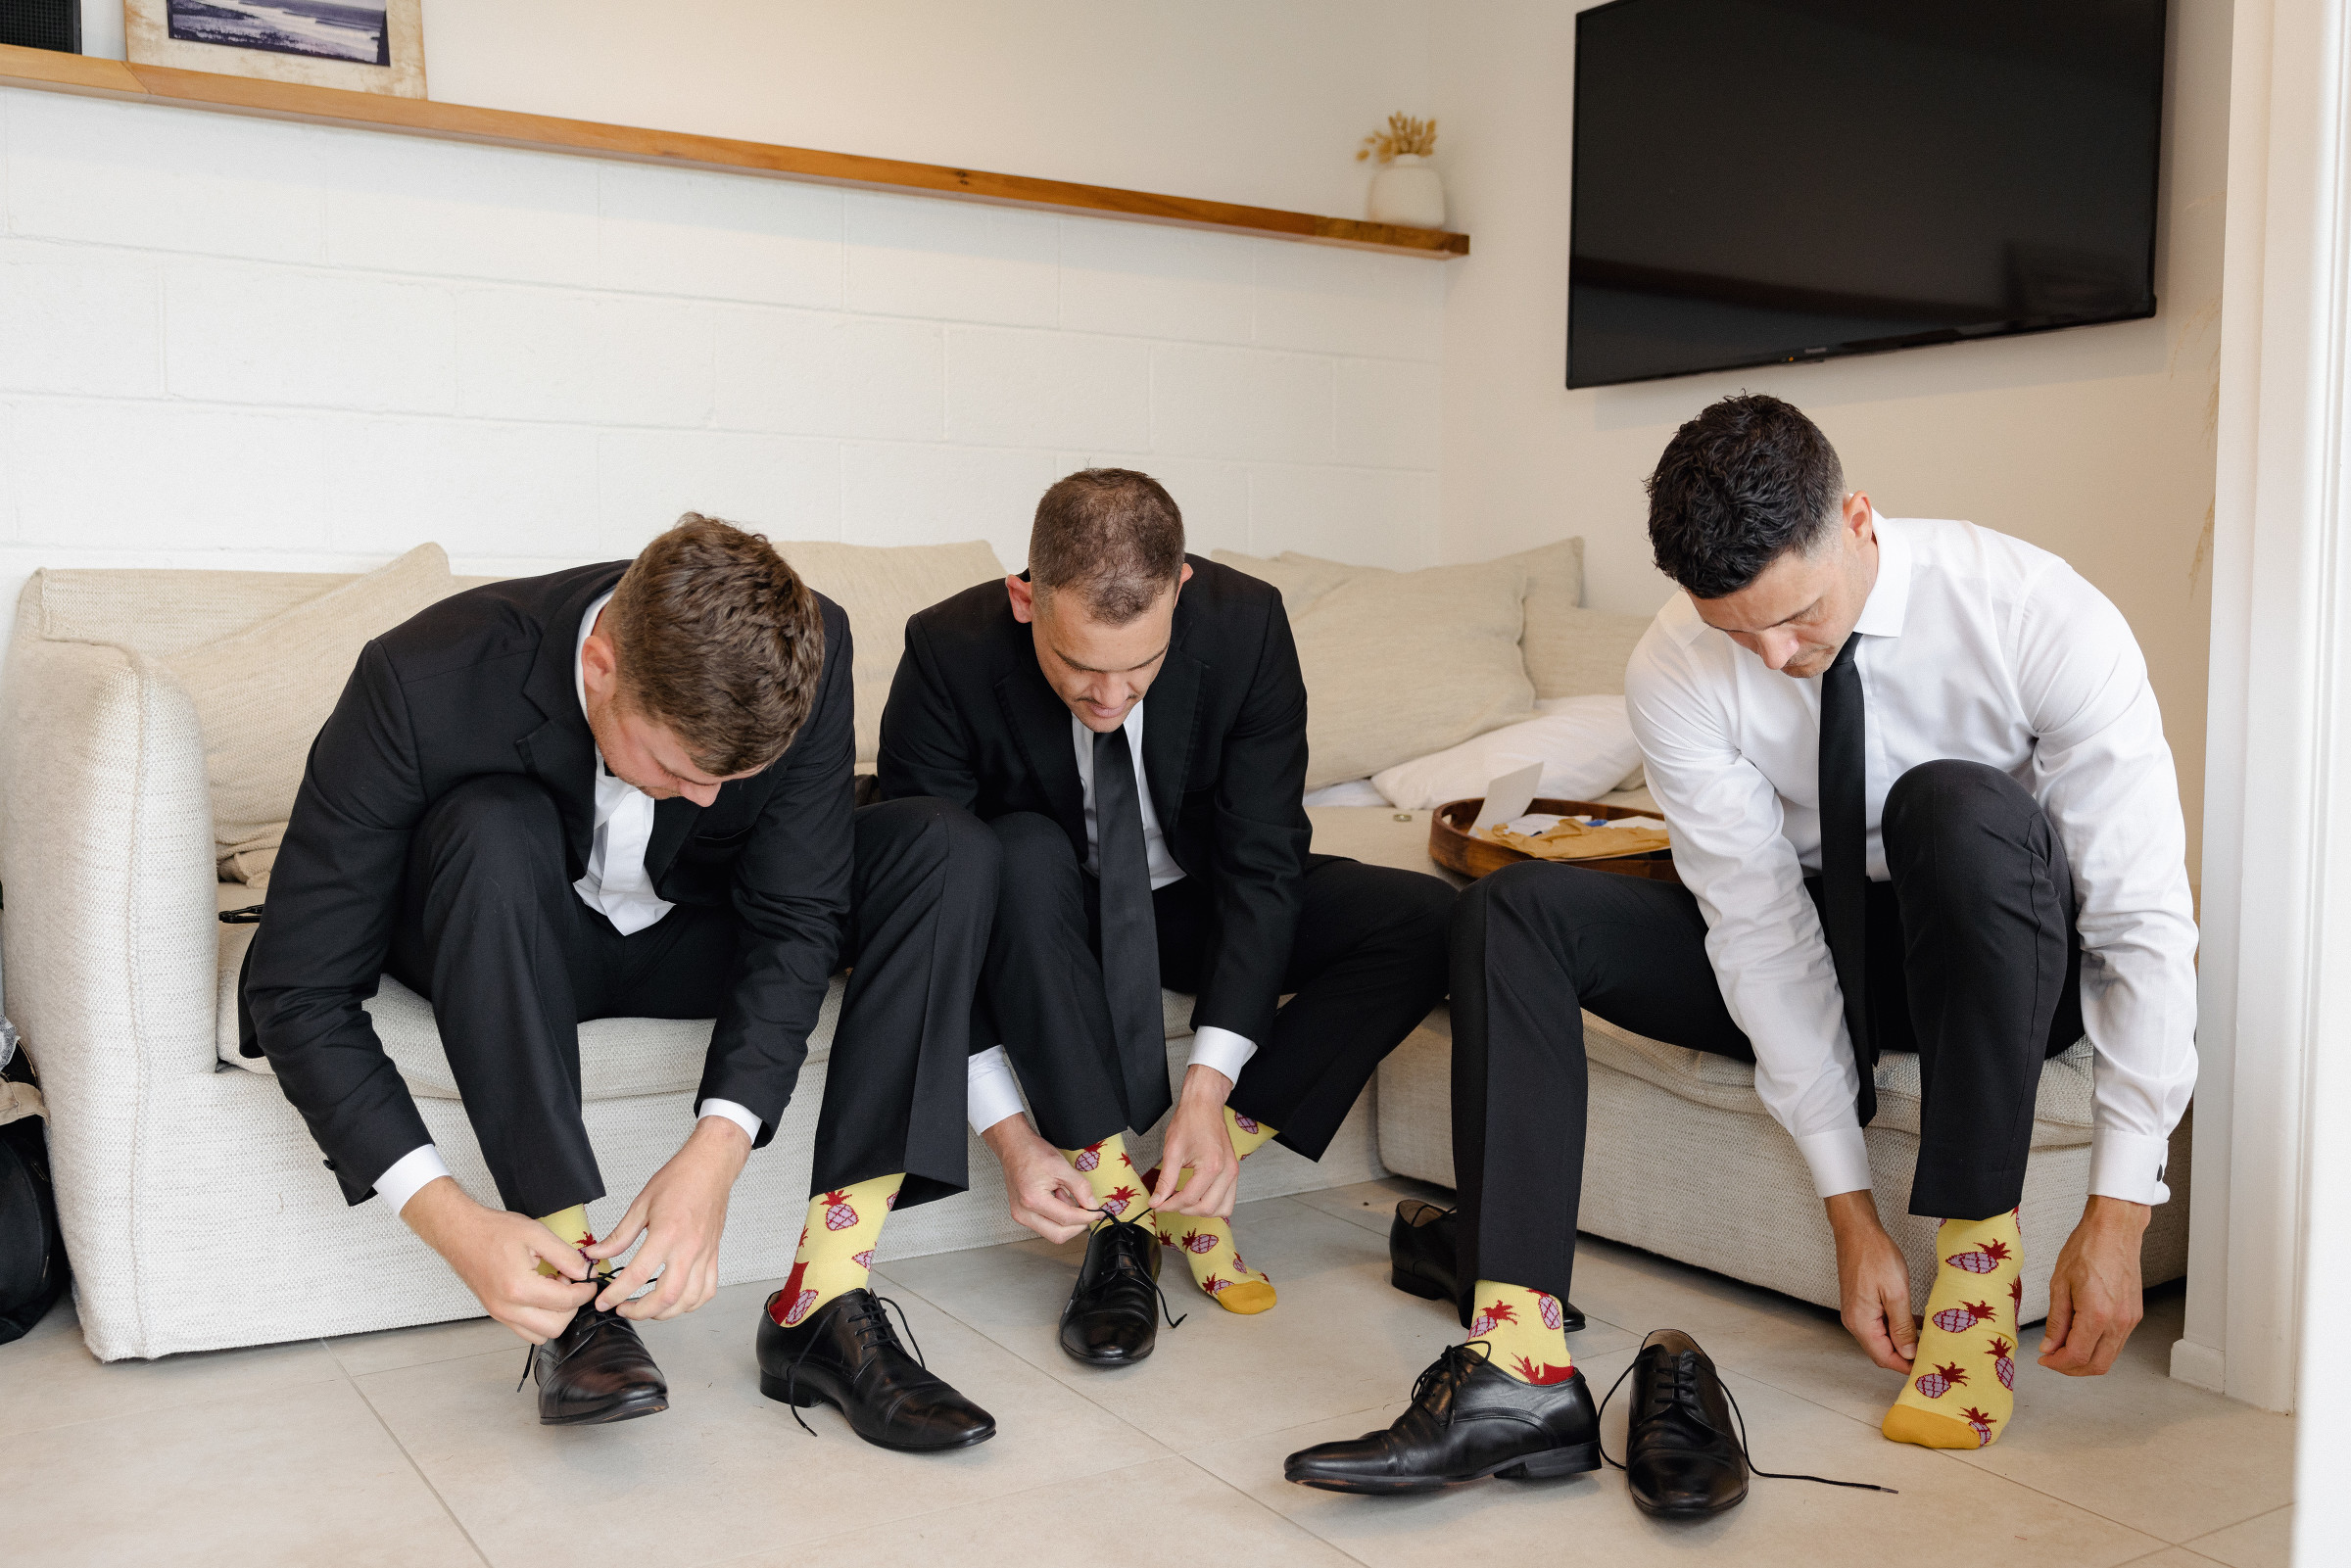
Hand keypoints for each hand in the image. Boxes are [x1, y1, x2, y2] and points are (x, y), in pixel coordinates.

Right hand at [401, 1176, 597, 1343]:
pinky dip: (540, 1318)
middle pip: (555, 1327)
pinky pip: (525, 1329)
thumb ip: (566, 1256)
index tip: (589, 1280)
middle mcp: (507, 1308)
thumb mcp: (537, 1234)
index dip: (585, 1291)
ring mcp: (500, 1314)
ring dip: (555, 1316)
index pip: (566, 1302)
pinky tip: (541, 1293)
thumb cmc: (492, 1231)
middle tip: (571, 1283)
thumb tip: (585, 1272)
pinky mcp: (496, 1313)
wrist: (461, 1234)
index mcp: (519, 1288)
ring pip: (540, 1334)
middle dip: (571, 1307)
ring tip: (554, 1288)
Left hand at [582, 1116, 750, 1320]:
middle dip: (640, 1312)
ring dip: (665, 1312)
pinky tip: (677, 1301)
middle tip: (623, 1309)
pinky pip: (707, 1290)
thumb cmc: (680, 1179)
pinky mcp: (713, 1255)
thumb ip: (619, 1236)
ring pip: (688, 1300)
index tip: (604, 1302)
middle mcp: (688, 1248)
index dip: (616, 1294)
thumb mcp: (641, 1204)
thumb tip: (597, 1253)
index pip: (637, 1275)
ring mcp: (704, 1254)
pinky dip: (691, 1303)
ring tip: (647, 1309)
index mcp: (666, 1234)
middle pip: (666, 1297)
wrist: (711, 1167)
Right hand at [980, 1115, 1101, 1242]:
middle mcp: (1023, 1213)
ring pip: (1052, 1232)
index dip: (1087, 1216)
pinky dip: (1057, 1216)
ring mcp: (1020, 1216)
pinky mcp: (1022, 1215)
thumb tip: (1092, 1205)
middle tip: (1086, 1208)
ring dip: (1066, 1220)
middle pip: (1059, 1235)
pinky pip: (1045, 1225)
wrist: (1013, 1147)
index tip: (1098, 1212)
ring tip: (1065, 1195)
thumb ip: (1081, 1188)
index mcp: (1033, 1200)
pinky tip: (1057, 1198)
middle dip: (1077, 1224)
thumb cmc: (1032, 1153)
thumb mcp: (1062, 1166)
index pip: (1067, 1219)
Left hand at [1149, 1064, 1238, 1217]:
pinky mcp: (1234, 1172)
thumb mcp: (1172, 1151)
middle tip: (1167, 1203)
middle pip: (1207, 1208)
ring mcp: (1233, 1172)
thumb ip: (1165, 1180)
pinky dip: (1213, 1203)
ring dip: (1201, 1210)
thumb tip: (1157, 1201)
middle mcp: (1227, 1172)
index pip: (1189, 1198)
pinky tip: (1197, 1196)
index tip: (1158, 1204)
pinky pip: (1228, 1199)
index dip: (1169, 1205)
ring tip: (1184, 1201)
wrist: (1204, 1105)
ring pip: (1222, 1209)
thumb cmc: (1190, 1121)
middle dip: (1184, 1210)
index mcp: (1212, 1166)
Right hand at [1826, 1190, 1917, 1371]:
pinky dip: (1897, 1326)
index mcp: (1861, 1323)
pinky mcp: (1861, 1302)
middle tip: (1932, 1353)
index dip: (1906, 1366)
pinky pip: (1880, 1323)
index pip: (1884, 1358)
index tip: (1928, 1367)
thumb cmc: (1875, 1256)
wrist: (1857, 1231)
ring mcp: (1856, 1312)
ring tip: (1928, 1338)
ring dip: (1903, 1340)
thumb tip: (1908, 1353)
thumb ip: (1902, 1327)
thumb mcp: (1896, 1293)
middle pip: (1882, 1350)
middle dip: (1906, 1355)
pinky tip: (1915, 1322)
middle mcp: (1855, 1321)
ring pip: (1882, 1337)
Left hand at [2039, 1195, 2147, 1375]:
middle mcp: (2119, 1322)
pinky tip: (2080, 1335)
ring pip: (2109, 1357)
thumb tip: (2049, 1348)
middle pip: (2097, 1366)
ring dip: (2086, 1359)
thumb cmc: (2086, 1249)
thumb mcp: (2059, 1284)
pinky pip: (2117, 1343)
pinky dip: (2098, 1347)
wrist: (2114, 1230)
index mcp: (2098, 1315)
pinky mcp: (2134, 1315)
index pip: (2077, 1357)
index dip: (2057, 1364)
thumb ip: (2056, 1321)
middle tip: (2052, 1359)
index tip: (2043, 1360)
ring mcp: (2130, 1320)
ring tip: (2063, 1346)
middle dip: (2072, 1369)